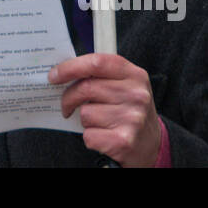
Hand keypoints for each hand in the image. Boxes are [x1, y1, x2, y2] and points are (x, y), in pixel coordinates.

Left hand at [51, 53, 161, 167]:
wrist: (152, 145)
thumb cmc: (130, 111)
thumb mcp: (125, 86)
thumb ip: (101, 75)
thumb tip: (62, 72)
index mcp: (135, 75)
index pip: (97, 62)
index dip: (70, 67)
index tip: (54, 75)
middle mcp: (136, 95)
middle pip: (86, 88)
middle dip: (69, 98)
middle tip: (67, 105)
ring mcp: (132, 118)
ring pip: (86, 113)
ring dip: (85, 120)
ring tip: (100, 123)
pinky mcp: (124, 141)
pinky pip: (89, 135)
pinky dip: (90, 138)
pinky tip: (103, 136)